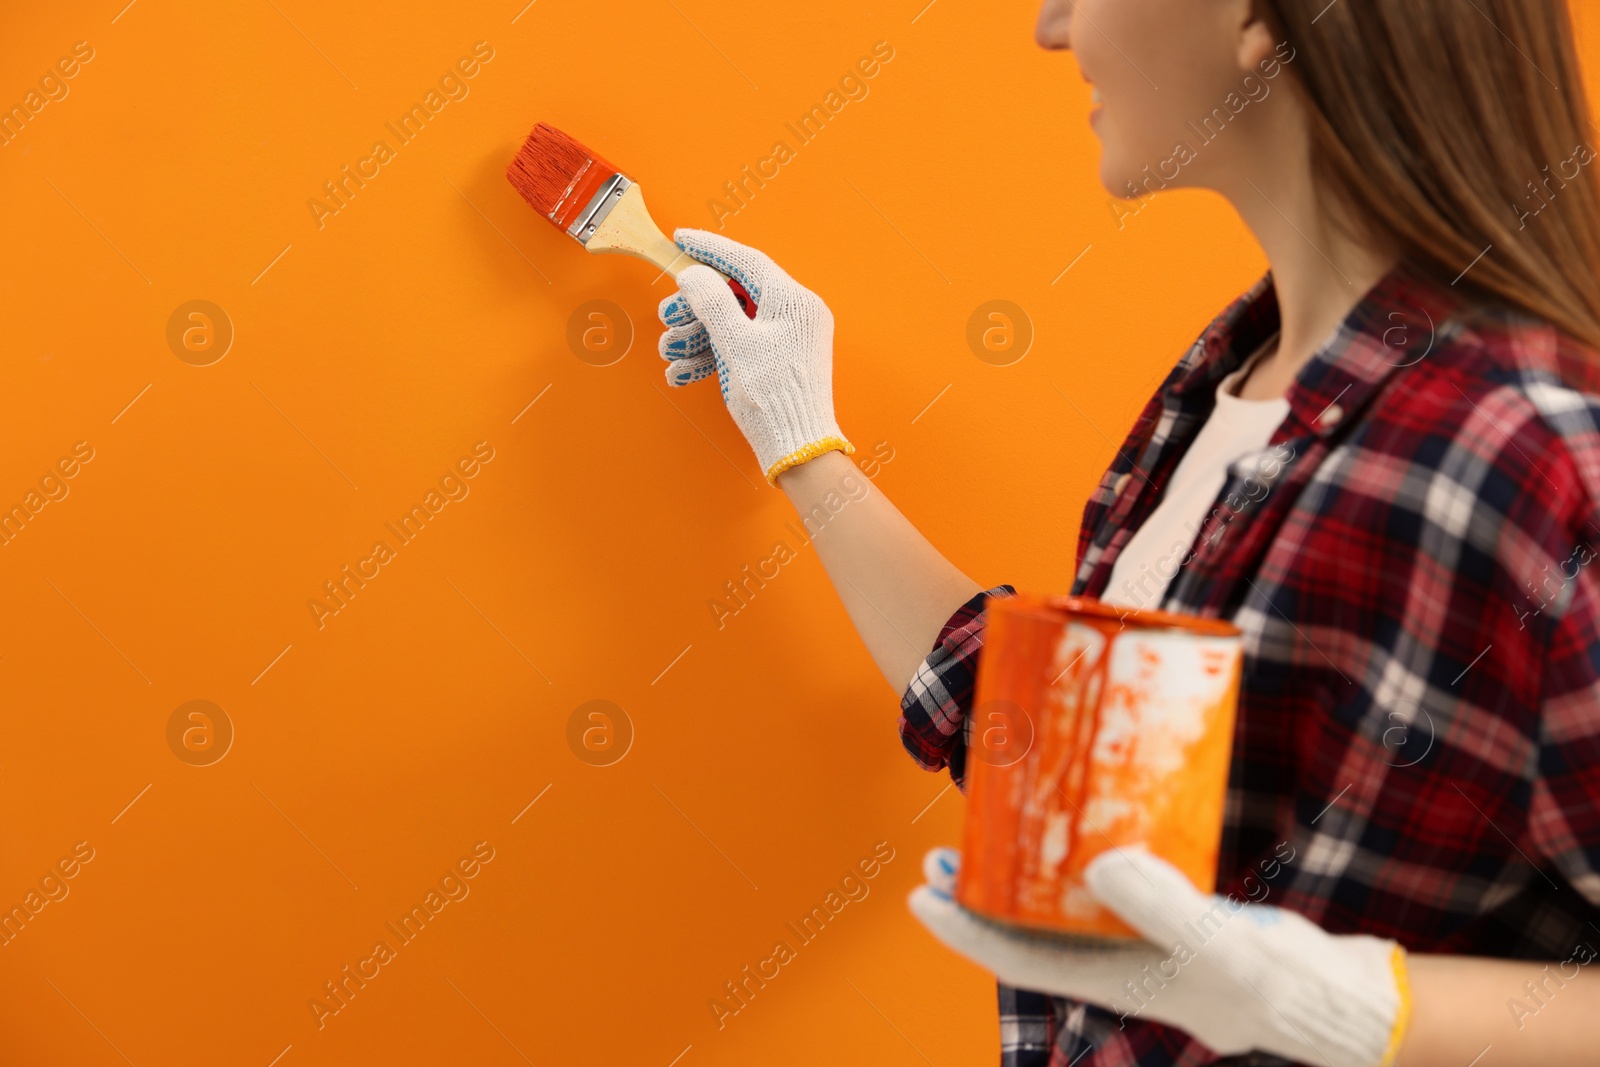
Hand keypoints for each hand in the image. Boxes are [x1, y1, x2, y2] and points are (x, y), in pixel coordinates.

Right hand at [657, 228, 853, 484]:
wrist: (797, 448)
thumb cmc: (773, 397)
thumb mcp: (735, 343)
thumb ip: (712, 302)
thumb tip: (695, 275)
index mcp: (794, 301)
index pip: (747, 260)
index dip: (710, 248)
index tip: (681, 239)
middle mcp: (795, 315)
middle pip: (735, 293)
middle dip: (695, 306)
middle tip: (668, 317)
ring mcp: (787, 339)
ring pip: (732, 323)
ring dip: (696, 335)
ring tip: (671, 352)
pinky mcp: (778, 361)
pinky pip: (740, 346)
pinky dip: (711, 355)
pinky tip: (683, 371)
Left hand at [908, 847, 1409, 1066]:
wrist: (1325, 995)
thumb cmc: (1273, 983)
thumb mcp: (1221, 946)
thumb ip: (1164, 908)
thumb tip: (1097, 865)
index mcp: (1111, 978)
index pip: (1018, 958)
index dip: (966, 929)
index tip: (923, 897)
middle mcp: (1111, 959)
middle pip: (1026, 931)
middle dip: (979, 897)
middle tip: (941, 855)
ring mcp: (1134, 938)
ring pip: (1056, 909)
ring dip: (1017, 877)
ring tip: (984, 837)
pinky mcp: (1161, 913)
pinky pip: (1100, 888)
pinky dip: (1073, 862)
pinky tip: (1069, 831)